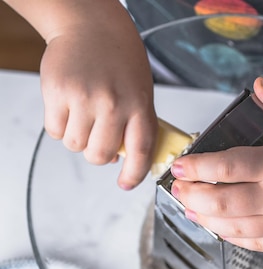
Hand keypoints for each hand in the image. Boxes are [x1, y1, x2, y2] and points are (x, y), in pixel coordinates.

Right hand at [39, 5, 156, 188]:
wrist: (90, 25)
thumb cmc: (118, 60)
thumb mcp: (140, 93)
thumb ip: (133, 126)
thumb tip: (117, 160)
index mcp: (138, 106)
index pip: (140, 153)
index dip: (133, 174)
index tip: (126, 183)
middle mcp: (113, 104)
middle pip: (99, 155)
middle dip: (97, 153)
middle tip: (97, 136)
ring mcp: (84, 98)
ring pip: (75, 145)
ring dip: (77, 137)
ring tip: (83, 114)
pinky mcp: (58, 92)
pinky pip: (54, 131)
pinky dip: (59, 125)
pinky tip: (68, 106)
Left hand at [170, 77, 262, 253]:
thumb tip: (259, 86)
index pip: (225, 166)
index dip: (197, 168)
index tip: (179, 168)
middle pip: (220, 201)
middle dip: (192, 197)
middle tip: (178, 192)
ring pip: (232, 226)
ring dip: (206, 219)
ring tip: (191, 212)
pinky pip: (254, 244)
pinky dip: (233, 238)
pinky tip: (222, 231)